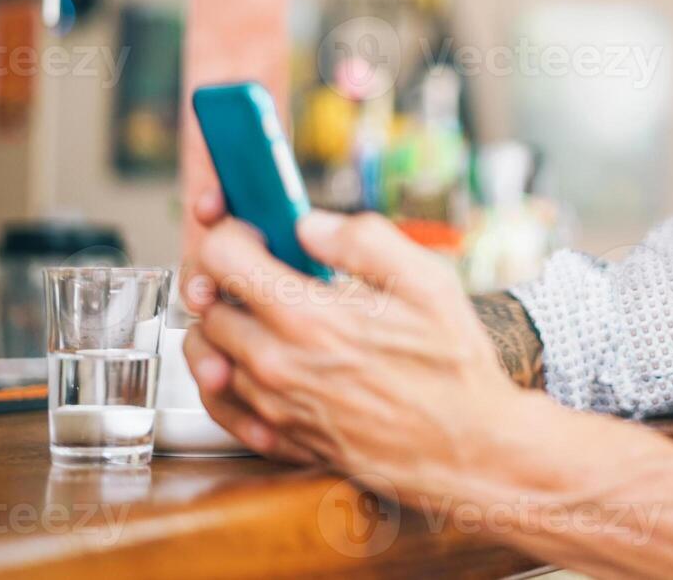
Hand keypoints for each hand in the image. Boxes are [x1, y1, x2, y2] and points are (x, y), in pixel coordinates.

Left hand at [184, 208, 525, 496]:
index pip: (223, 259)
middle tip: (263, 268)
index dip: (235, 233)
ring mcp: (272, 408)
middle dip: (229, 276)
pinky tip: (254, 361)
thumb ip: (365, 240)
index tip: (257, 233)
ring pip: (206, 353)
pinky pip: (217, 403)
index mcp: (310, 318)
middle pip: (207, 304)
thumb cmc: (452, 368)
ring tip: (259, 313)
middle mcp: (278, 365)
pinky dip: (222, 376)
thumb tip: (310, 225)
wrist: (466, 448)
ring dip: (223, 325)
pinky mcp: (276, 440)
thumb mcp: (429, 282)